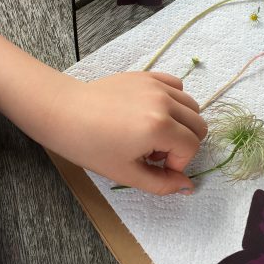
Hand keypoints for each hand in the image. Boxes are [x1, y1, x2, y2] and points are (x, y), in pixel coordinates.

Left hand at [42, 71, 207, 193]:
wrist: (64, 113)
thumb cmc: (90, 146)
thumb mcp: (126, 173)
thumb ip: (162, 184)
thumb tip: (188, 187)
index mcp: (159, 127)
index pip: (192, 147)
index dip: (178, 163)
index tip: (155, 165)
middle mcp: (163, 102)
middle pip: (198, 125)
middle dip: (183, 144)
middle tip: (154, 151)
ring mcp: (156, 85)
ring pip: (191, 106)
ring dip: (180, 123)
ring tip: (152, 133)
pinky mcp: (147, 75)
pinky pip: (177, 87)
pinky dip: (174, 101)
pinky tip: (153, 113)